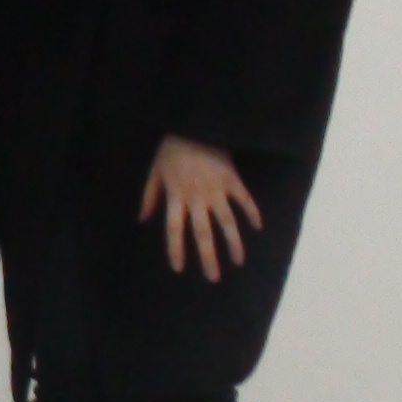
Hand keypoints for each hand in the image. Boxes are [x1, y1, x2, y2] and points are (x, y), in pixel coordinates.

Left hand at [138, 138, 263, 280]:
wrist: (192, 123)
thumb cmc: (171, 148)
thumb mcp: (155, 171)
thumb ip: (150, 196)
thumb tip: (143, 219)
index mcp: (176, 196)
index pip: (174, 230)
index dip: (176, 250)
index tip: (179, 268)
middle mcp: (197, 198)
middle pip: (203, 233)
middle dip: (208, 257)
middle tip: (213, 278)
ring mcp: (216, 189)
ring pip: (227, 222)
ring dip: (233, 243)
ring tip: (239, 261)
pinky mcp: (232, 179)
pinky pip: (244, 199)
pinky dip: (252, 212)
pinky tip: (258, 226)